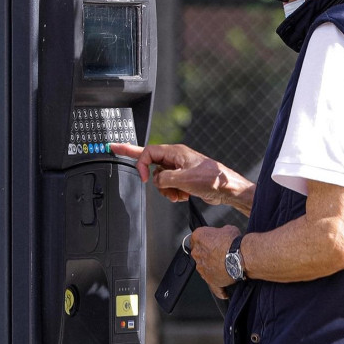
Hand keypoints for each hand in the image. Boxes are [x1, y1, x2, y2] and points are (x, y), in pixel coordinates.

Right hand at [110, 142, 242, 205]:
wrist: (226, 190)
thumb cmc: (211, 179)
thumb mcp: (184, 179)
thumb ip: (164, 178)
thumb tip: (155, 180)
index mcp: (176, 152)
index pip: (149, 152)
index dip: (142, 164)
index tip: (144, 178)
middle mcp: (176, 158)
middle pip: (152, 163)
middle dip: (148, 173)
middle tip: (117, 148)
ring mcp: (179, 169)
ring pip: (161, 179)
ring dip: (166, 189)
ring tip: (177, 193)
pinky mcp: (183, 179)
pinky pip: (169, 186)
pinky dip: (173, 193)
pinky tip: (183, 195)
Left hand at [189, 225, 240, 298]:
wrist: (240, 256)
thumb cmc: (234, 242)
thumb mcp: (227, 228)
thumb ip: (219, 232)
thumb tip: (222, 235)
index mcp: (198, 237)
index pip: (197, 237)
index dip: (207, 239)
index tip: (213, 241)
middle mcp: (197, 253)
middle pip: (199, 253)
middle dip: (208, 253)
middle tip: (220, 253)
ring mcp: (202, 268)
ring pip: (205, 268)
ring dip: (213, 268)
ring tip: (226, 267)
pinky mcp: (210, 280)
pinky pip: (214, 287)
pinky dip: (219, 289)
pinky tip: (224, 291)